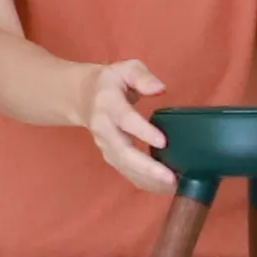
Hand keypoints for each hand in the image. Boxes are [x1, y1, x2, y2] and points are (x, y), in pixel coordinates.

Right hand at [79, 60, 176, 194]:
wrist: (82, 98)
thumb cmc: (110, 82)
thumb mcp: (125, 69)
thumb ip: (142, 77)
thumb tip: (160, 89)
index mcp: (108, 105)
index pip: (125, 120)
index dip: (143, 132)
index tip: (163, 142)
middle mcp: (104, 129)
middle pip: (124, 152)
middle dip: (147, 167)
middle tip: (170, 177)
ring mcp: (106, 146)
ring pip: (125, 168)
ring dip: (148, 180)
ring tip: (174, 186)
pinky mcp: (111, 157)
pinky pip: (127, 173)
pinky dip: (145, 183)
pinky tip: (164, 188)